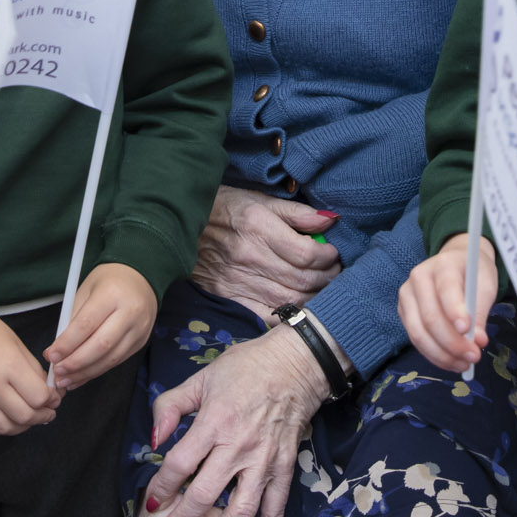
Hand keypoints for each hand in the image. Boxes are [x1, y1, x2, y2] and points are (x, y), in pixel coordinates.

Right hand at [0, 314, 59, 435]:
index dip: (52, 400)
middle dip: (42, 417)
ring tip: (28, 418)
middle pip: (25, 417)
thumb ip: (33, 371)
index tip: (54, 399)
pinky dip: (0, 428)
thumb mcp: (17, 344)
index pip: (39, 397)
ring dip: (22, 427)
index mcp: (9, 365)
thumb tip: (48, 392)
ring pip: (5, 428)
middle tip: (47, 412)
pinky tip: (7, 419)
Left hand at [46, 262, 156, 390]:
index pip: (87, 324)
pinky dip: (97, 371)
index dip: (67, 343)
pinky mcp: (141, 342)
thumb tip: (58, 350)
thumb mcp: (86, 290)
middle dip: (75, 363)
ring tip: (65, 381)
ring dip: (85, 373)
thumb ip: (73, 319)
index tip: (50, 355)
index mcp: (112, 294)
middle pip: (101, 345)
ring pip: (110, 358)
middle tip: (57, 373)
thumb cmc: (108, 282)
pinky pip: (117, 361)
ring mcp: (139, 329)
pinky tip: (81, 376)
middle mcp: (130, 312)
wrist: (142, 277)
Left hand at [141, 324, 324, 516]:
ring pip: (240, 510)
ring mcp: (264, 460)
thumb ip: (171, 406)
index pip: (179, 465)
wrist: (296, 362)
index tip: (152, 502)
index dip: (161, 488)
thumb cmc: (246, 367)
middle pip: (204, 495)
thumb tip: (153, 438)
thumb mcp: (201, 377)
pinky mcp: (284, 467)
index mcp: (214, 422)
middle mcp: (238, 446)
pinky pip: (276, 507)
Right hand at [190, 186, 340, 319]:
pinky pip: (266, 315)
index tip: (334, 253)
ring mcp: (237, 279)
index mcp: (257, 226)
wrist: (179, 222)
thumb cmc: (226, 207)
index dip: (328, 256)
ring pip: (288, 299)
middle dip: (327, 278)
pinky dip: (287, 314)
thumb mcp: (260, 200)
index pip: (306, 253)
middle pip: (301, 279)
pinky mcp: (227, 296)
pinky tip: (300, 306)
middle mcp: (248, 256)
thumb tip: (330, 220)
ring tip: (324, 288)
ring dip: (314, 298)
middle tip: (336, 273)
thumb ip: (297, 213)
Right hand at [397, 233, 494, 372]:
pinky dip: (434, 355)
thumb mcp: (485, 286)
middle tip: (474, 356)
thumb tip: (478, 341)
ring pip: (419, 333)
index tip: (469, 332)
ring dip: (442, 355)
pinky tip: (452, 361)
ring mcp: (407, 295)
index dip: (455, 312)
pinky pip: (416, 339)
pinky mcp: (404, 312)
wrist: (457, 265)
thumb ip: (480, 311)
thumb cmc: (473, 275)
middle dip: (452, 343)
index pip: (446, 289)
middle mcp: (418, 277)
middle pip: (430, 317)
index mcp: (443, 264)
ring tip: (464, 364)